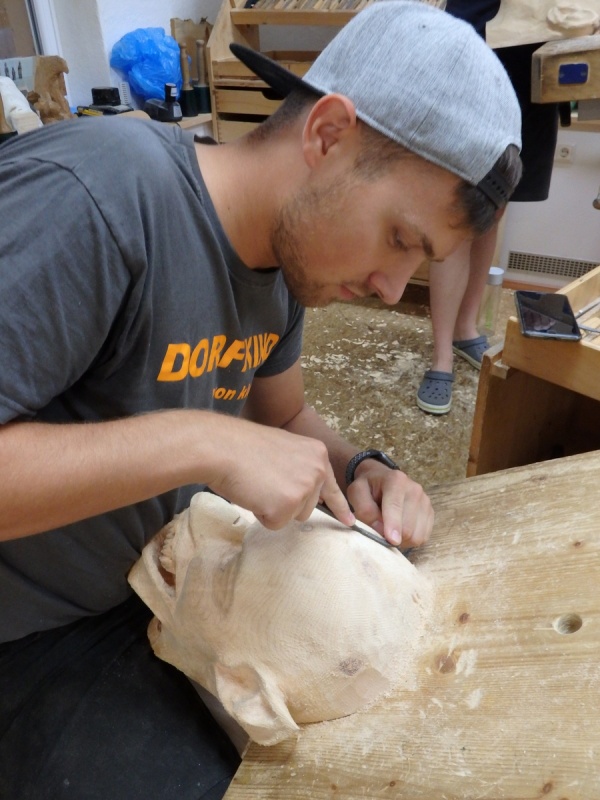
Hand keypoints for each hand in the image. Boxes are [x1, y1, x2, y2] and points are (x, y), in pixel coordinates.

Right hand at [206, 420, 353, 530]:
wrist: (221, 447)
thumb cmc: (242, 447)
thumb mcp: (282, 449)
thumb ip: (297, 467)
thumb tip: (298, 490)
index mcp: (317, 453)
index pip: (331, 486)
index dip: (340, 506)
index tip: (349, 521)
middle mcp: (316, 470)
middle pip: (307, 506)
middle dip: (285, 501)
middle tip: (264, 480)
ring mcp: (304, 489)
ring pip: (292, 516)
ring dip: (274, 508)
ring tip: (258, 484)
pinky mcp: (288, 506)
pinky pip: (274, 523)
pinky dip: (261, 514)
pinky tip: (253, 493)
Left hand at [346, 460, 433, 547]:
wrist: (381, 480)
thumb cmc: (367, 488)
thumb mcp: (357, 493)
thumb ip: (365, 510)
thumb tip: (381, 530)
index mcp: (396, 480)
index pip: (395, 507)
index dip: (393, 526)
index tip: (391, 540)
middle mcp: (415, 489)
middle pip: (408, 527)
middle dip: (393, 537)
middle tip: (380, 533)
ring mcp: (425, 501)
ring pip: (417, 535)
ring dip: (402, 540)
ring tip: (390, 531)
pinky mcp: (430, 512)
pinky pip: (423, 537)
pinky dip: (410, 540)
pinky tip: (400, 531)